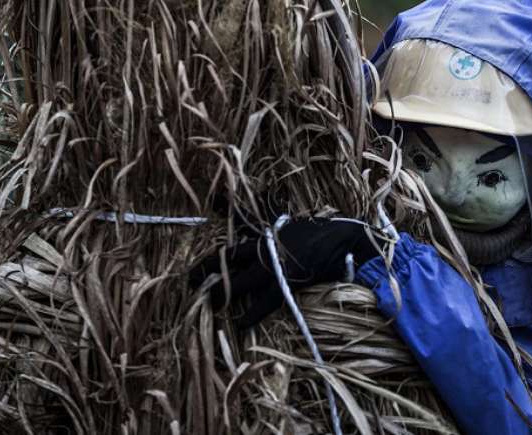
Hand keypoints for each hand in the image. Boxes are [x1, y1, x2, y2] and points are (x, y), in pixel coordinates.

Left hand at [190, 218, 388, 327]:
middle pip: (228, 267)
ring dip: (224, 296)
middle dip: (207, 278)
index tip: (190, 273)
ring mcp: (276, 270)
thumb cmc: (313, 231)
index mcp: (262, 239)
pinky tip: (239, 323)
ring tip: (209, 306)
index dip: (207, 263)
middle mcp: (265, 254)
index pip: (228, 252)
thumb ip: (257, 219)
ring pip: (242, 285)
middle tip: (190, 288)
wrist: (341, 240)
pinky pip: (265, 304)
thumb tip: (226, 203)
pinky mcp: (290, 285)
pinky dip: (251, 315)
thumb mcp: (282, 223)